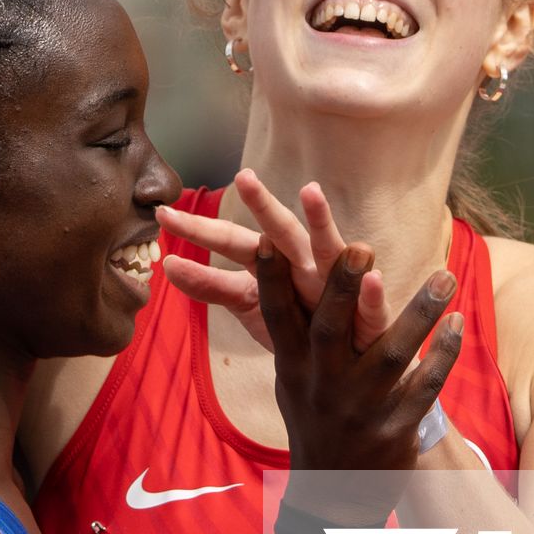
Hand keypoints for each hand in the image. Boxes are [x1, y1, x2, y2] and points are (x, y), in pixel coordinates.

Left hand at [159, 170, 398, 351]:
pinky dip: (370, 285)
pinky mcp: (371, 311)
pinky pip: (370, 300)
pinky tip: (367, 262)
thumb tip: (168, 265)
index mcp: (273, 262)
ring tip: (310, 191)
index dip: (201, 228)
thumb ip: (213, 286)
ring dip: (321, 219)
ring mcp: (339, 283)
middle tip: (243, 176)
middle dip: (263, 205)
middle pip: (279, 233)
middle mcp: (305, 263)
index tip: (163, 214)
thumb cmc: (296, 321)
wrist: (346, 357)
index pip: (232, 240)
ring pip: (328, 249)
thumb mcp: (250, 304)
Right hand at [257, 234, 460, 520]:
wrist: (336, 495)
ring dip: (419, 313)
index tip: (266, 239)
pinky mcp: (396, 429)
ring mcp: (360, 409)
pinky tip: (457, 322)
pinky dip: (443, 355)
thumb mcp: (293, 380)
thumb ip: (294, 332)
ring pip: (392, 355)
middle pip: (330, 331)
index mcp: (294, 370)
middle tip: (361, 247)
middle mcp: (323, 387)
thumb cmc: (316, 419)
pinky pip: (425, 387)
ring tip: (445, 275)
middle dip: (343, 288)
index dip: (270, 281)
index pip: (277, 319)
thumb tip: (284, 270)